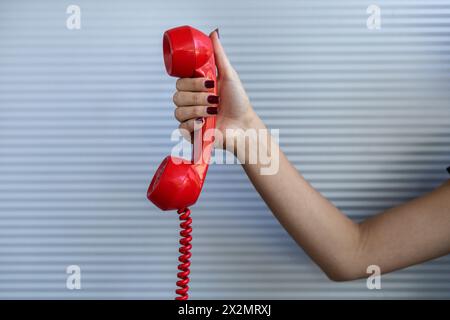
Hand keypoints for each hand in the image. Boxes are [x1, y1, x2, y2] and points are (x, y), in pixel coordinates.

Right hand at [172, 30, 257, 151]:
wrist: (243, 125)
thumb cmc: (238, 102)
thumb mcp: (229, 75)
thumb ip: (218, 55)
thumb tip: (213, 34)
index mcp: (196, 88)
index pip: (180, 81)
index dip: (192, 82)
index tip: (209, 83)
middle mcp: (191, 102)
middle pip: (177, 96)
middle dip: (198, 97)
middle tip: (214, 99)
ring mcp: (189, 118)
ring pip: (178, 111)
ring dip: (198, 110)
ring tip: (213, 111)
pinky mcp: (190, 133)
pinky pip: (181, 127)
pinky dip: (193, 124)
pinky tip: (204, 123)